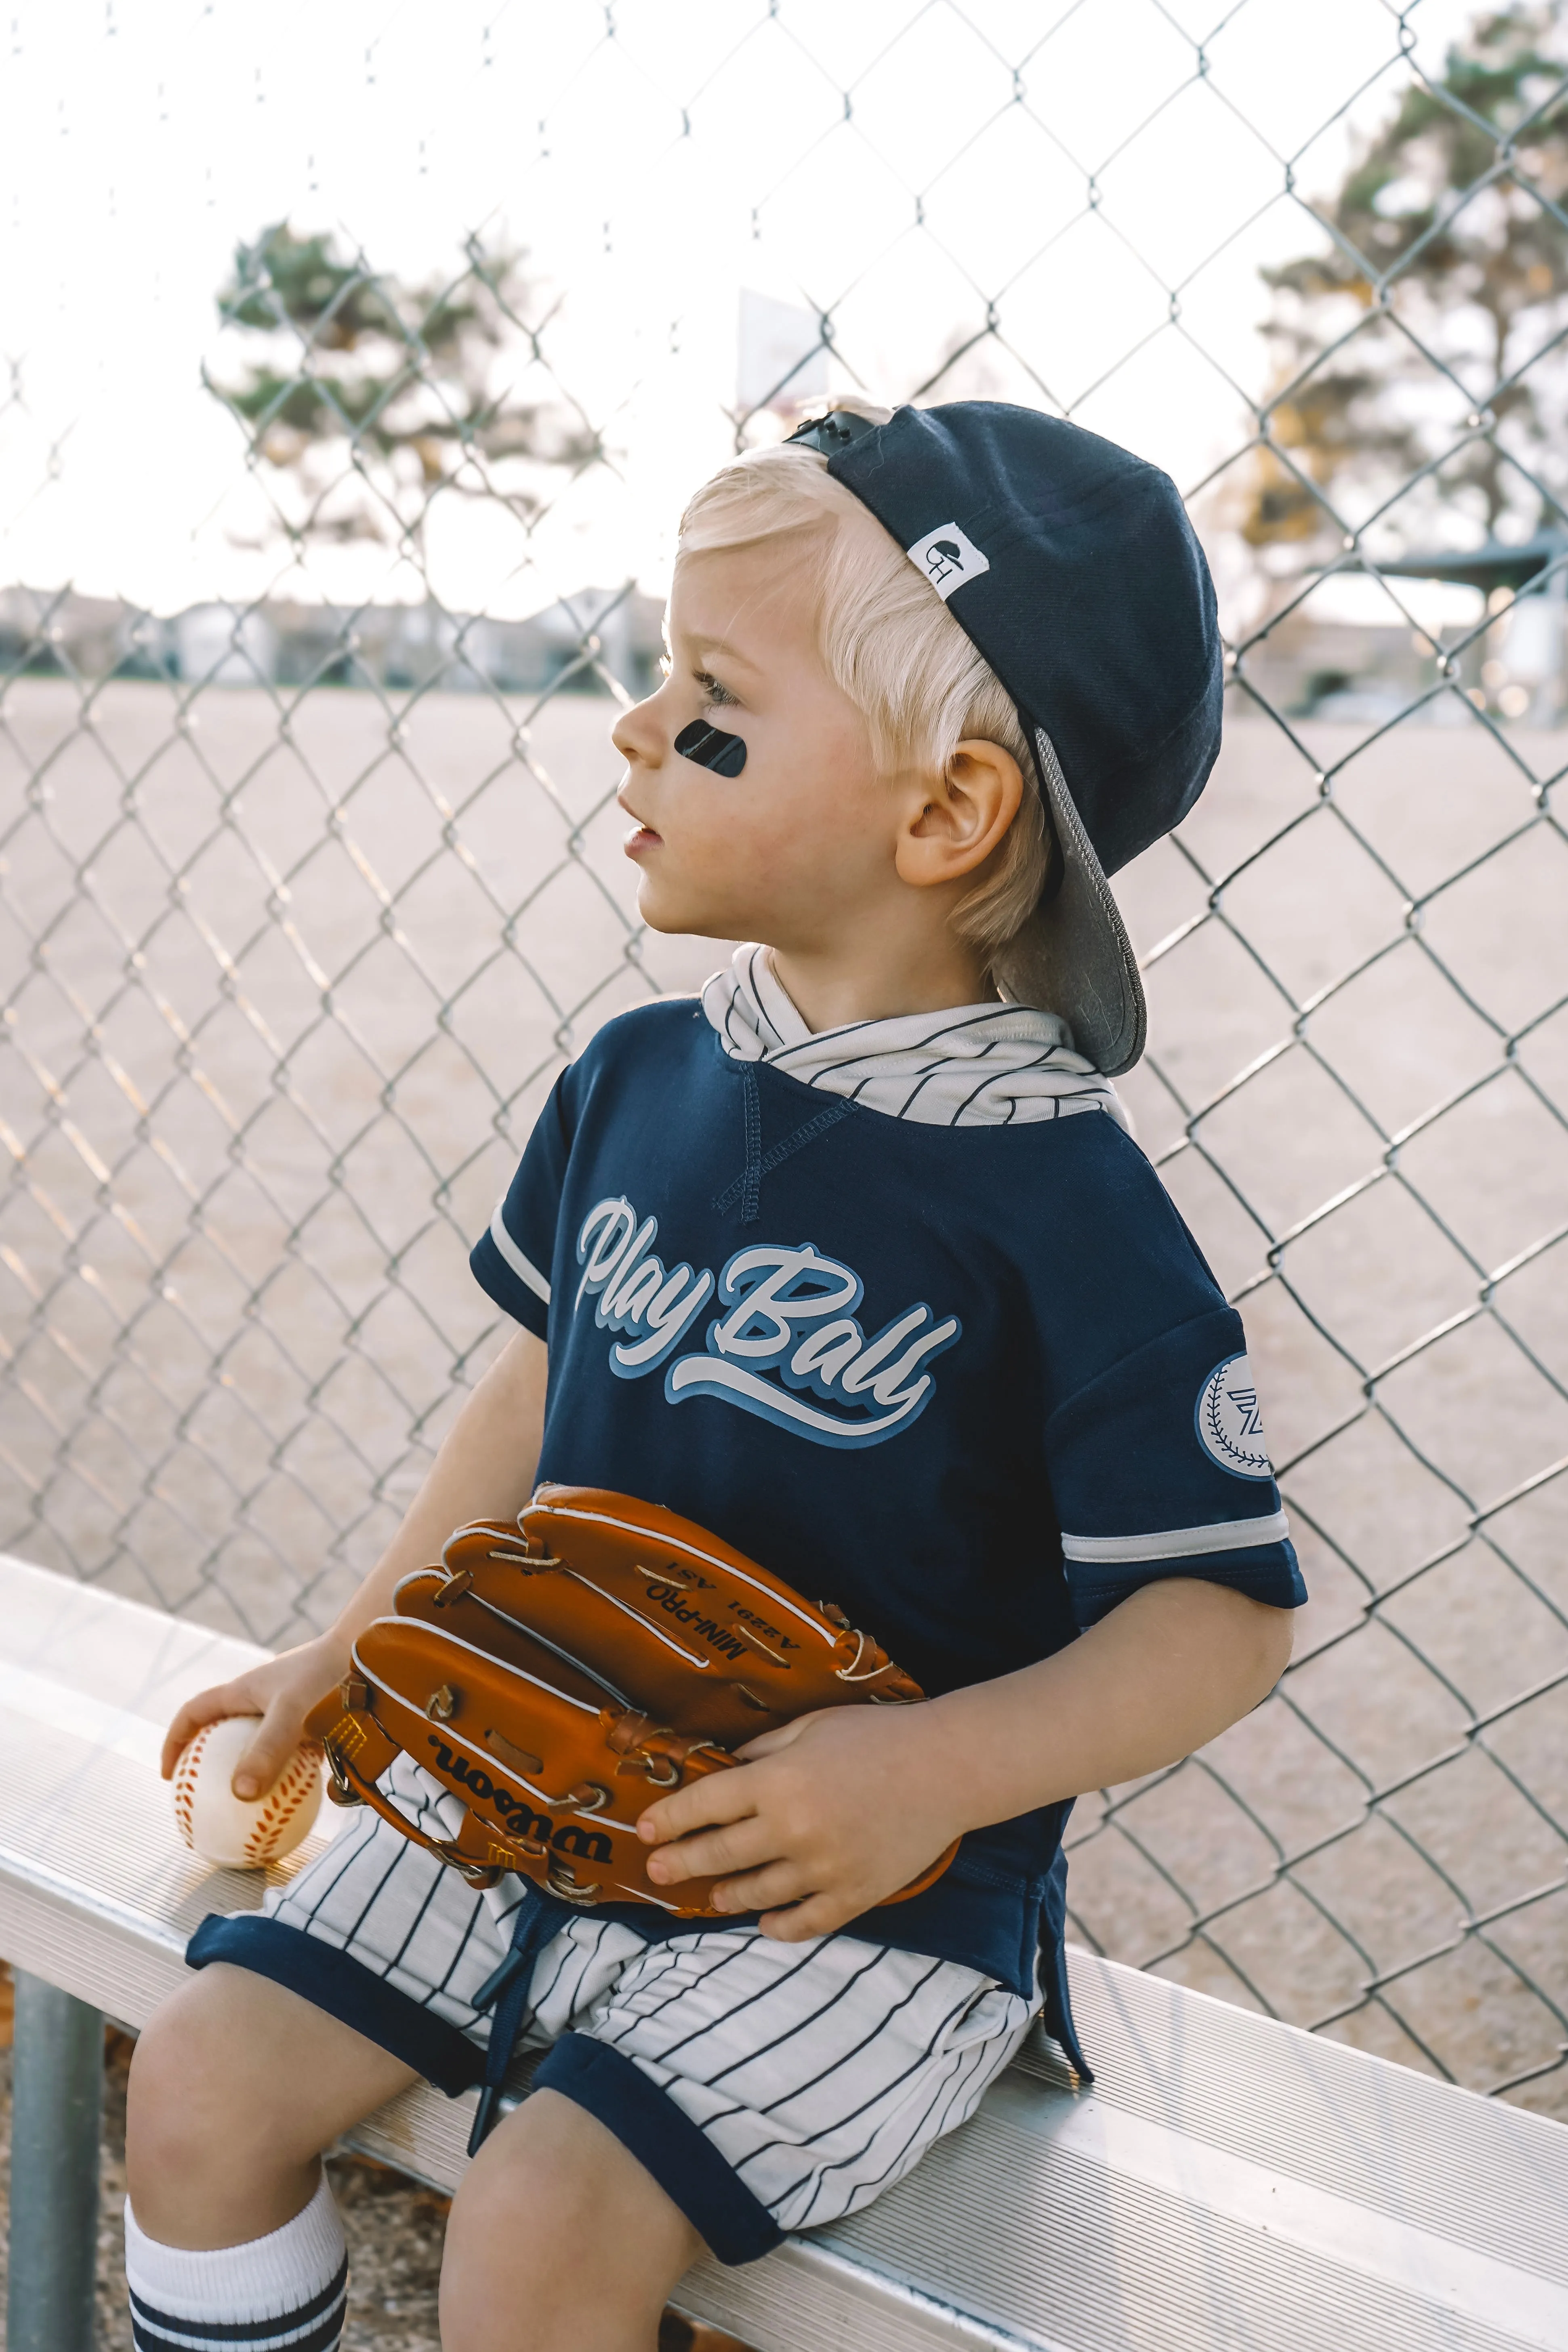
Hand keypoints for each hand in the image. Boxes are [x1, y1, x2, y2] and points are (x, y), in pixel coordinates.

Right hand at [160, 1632, 351, 1798]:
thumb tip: (239, 1794)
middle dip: (209, 1765)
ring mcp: (290, 1711)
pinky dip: (290, 1778)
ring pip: (260, 1748)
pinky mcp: (316, 1723)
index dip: (175, 1742)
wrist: (372, 1651)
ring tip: (249, 1813)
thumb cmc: (327, 1674)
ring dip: (252, 1775)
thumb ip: (267, 1750)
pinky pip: (294, 1756)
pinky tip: (298, 1805)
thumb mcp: (293, 1712)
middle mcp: (263, 1700)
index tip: (169, 1776)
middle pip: (223, 1734)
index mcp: (244, 1691)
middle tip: (205, 1802)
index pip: (195, 1713)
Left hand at [636, 1705, 963, 1941]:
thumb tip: (726, 1769)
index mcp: (777, 1781)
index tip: (644, 1831)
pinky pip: (804, 1923)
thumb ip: (764, 1751)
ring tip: (711, 1894)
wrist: (947, 1767)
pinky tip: (764, 1922)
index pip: (703, 1805)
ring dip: (725, 1895)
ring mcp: (823, 1868)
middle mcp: (793, 1829)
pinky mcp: (854, 1895)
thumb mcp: (812, 1726)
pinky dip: (778, 1927)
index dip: (668, 1819)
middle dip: (680, 1863)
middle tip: (658, 1871)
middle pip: (718, 1854)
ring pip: (756, 1894)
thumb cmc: (878, 1737)